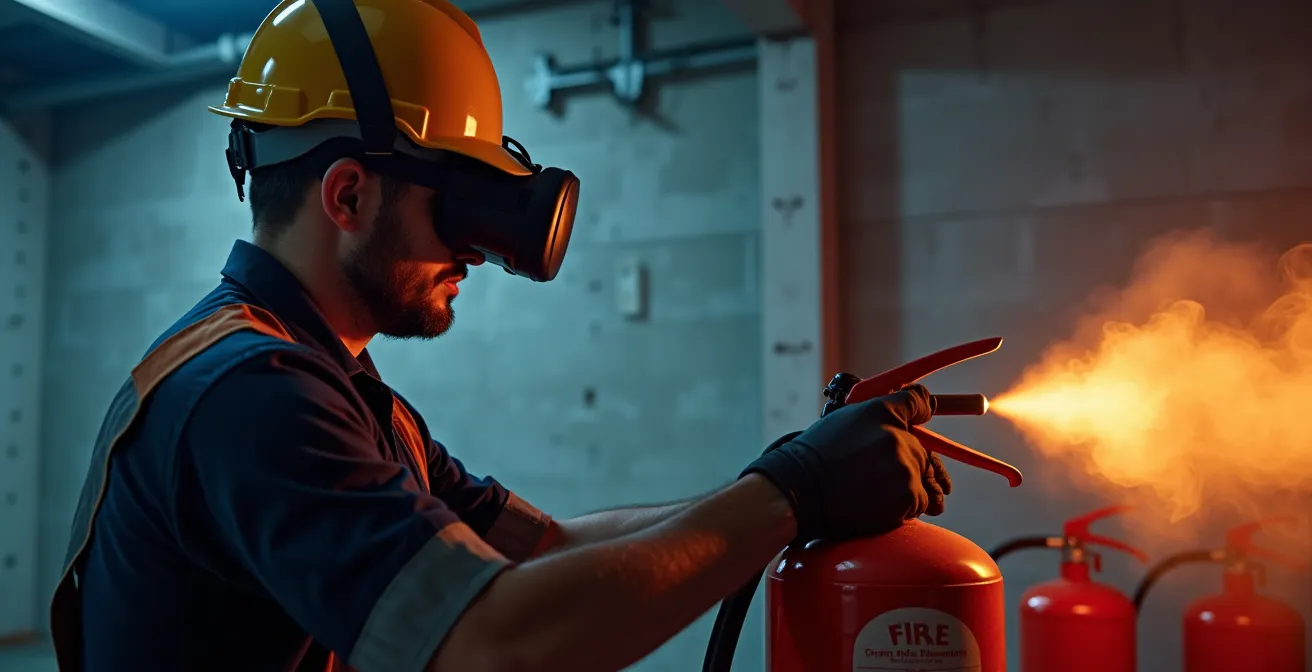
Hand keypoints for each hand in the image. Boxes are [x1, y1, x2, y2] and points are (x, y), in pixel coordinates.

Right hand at [741, 384, 952, 540]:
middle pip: (921, 450)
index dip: (921, 411)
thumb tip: (910, 413)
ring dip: (906, 486)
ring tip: (875, 491)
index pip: (917, 402)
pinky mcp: (908, 495)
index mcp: (880, 411)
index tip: (922, 417)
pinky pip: (920, 501)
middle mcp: (897, 435)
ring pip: (922, 478)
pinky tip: (876, 504)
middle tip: (880, 475)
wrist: (798, 492)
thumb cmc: (814, 458)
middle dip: (908, 463)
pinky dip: (903, 506)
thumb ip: (875, 417)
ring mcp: (904, 466)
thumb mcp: (841, 420)